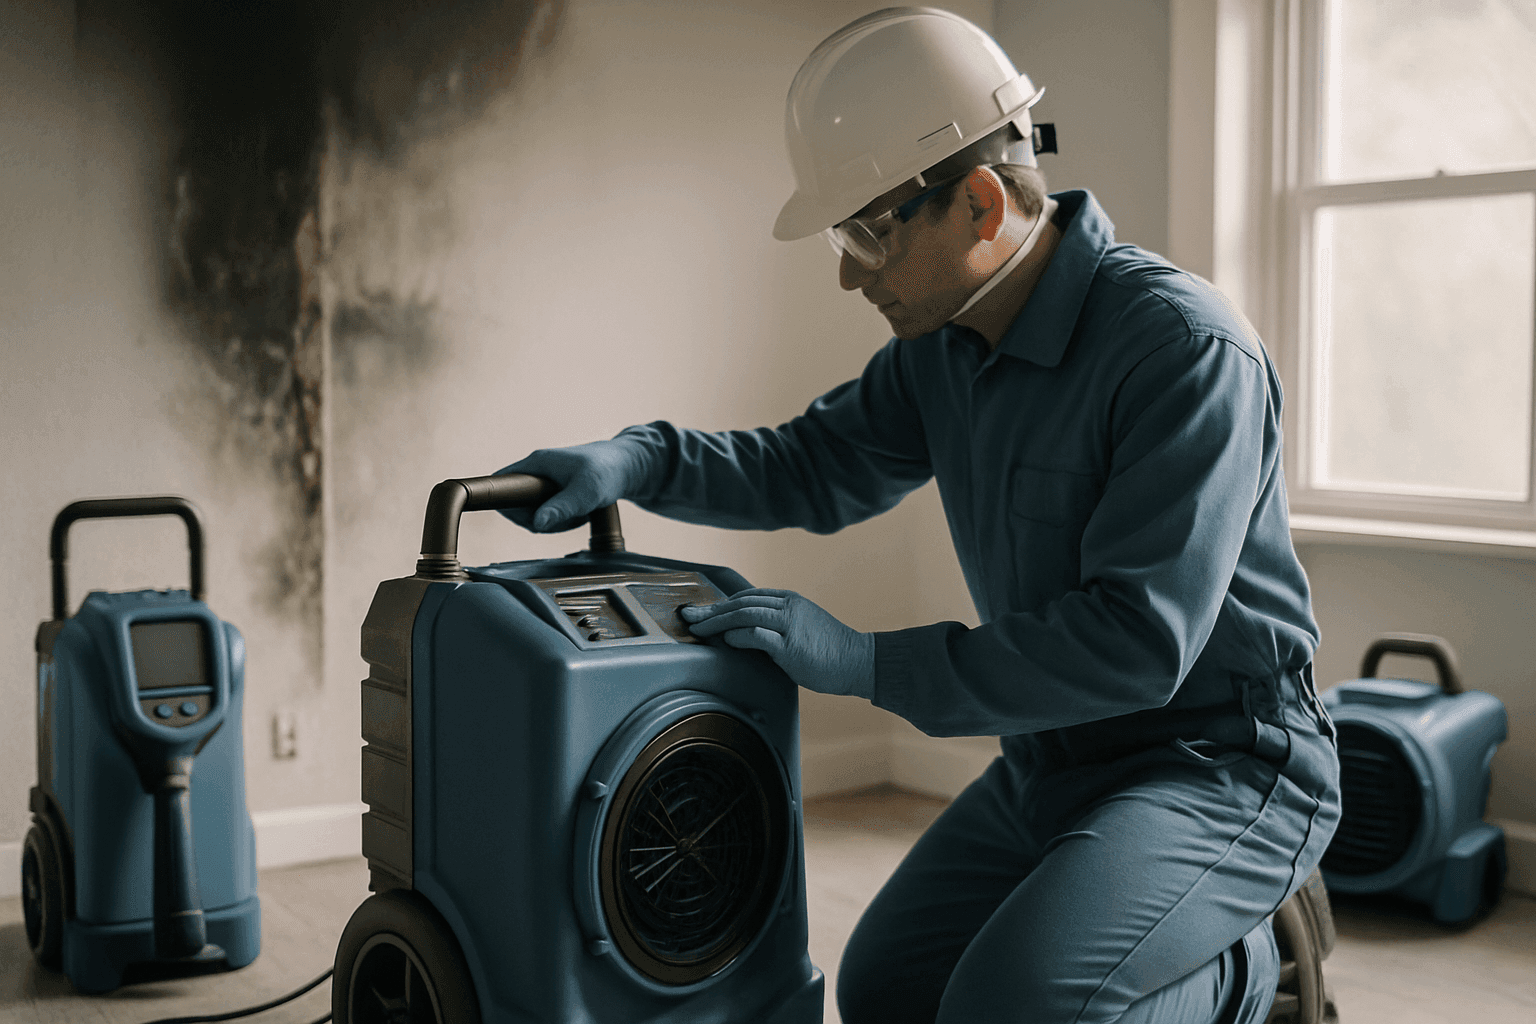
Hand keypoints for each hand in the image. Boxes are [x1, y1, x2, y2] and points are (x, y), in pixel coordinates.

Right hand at [494, 438, 651, 531]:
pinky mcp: (556, 489)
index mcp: (537, 463)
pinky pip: (547, 510)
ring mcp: (546, 479)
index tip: (526, 518)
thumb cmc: (608, 472)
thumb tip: (537, 523)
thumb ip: (561, 508)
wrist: (631, 466)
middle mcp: (537, 469)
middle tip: (563, 519)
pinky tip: (578, 514)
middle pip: (516, 503)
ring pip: (533, 510)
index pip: (501, 482)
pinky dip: (560, 518)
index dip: (504, 503)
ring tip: (576, 514)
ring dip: (551, 520)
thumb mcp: (585, 493)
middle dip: (536, 518)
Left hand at [679, 589, 873, 697]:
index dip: (722, 603)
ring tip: (699, 630)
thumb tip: (745, 635)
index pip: (748, 596)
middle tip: (690, 618)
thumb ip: (776, 626)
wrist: (859, 661)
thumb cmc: (830, 651)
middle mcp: (788, 606)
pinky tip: (725, 640)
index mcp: (790, 600)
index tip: (703, 612)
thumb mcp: (801, 628)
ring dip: (717, 621)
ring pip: (745, 614)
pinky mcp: (792, 645)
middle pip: (741, 603)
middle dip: (711, 611)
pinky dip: (737, 635)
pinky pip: (757, 635)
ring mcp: (790, 624)